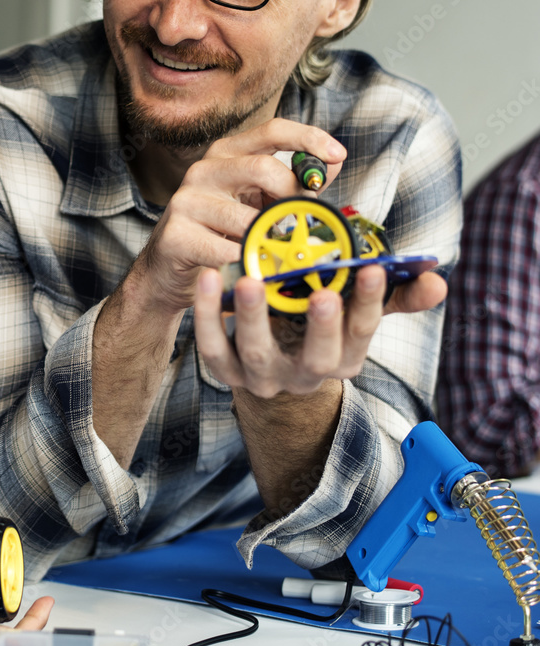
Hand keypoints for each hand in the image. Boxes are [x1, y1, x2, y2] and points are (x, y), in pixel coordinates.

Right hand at [132, 119, 346, 314]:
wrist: (170, 269)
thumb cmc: (219, 233)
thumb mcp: (257, 202)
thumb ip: (292, 183)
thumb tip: (331, 164)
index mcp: (226, 155)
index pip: (271, 130)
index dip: (308, 138)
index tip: (337, 154)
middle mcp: (203, 170)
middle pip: (262, 168)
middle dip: (293, 195)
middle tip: (305, 218)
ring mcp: (187, 201)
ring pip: (246, 218)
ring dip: (267, 239)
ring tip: (271, 251)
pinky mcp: (176, 234)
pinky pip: (228, 250)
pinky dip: (245, 262)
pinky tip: (245, 266)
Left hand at [193, 263, 390, 396]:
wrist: (272, 362)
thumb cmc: (316, 326)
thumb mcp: (356, 312)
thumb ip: (395, 295)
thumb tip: (438, 281)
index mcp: (343, 359)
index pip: (362, 333)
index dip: (369, 303)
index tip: (372, 269)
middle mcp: (305, 374)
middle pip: (316, 357)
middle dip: (321, 326)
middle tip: (322, 293)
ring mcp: (264, 377)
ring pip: (259, 352)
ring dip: (254, 317)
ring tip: (251, 281)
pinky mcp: (227, 370)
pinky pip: (214, 347)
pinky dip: (207, 316)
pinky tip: (209, 281)